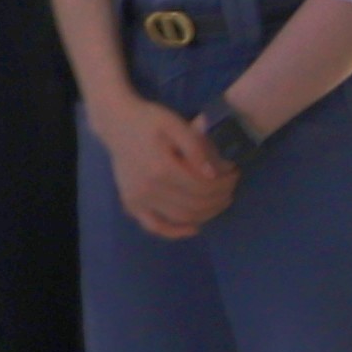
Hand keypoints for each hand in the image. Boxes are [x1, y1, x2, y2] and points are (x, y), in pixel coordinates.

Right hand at [96, 96, 235, 241]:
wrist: (116, 123)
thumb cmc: (149, 119)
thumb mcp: (175, 124)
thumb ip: (196, 148)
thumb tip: (214, 174)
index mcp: (161, 168)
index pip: (203, 187)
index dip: (224, 184)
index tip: (235, 174)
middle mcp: (149, 188)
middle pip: (195, 204)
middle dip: (219, 198)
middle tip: (232, 187)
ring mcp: (137, 199)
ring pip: (180, 218)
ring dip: (206, 214)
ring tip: (220, 202)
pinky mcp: (131, 204)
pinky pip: (154, 226)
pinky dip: (175, 231)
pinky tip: (194, 228)